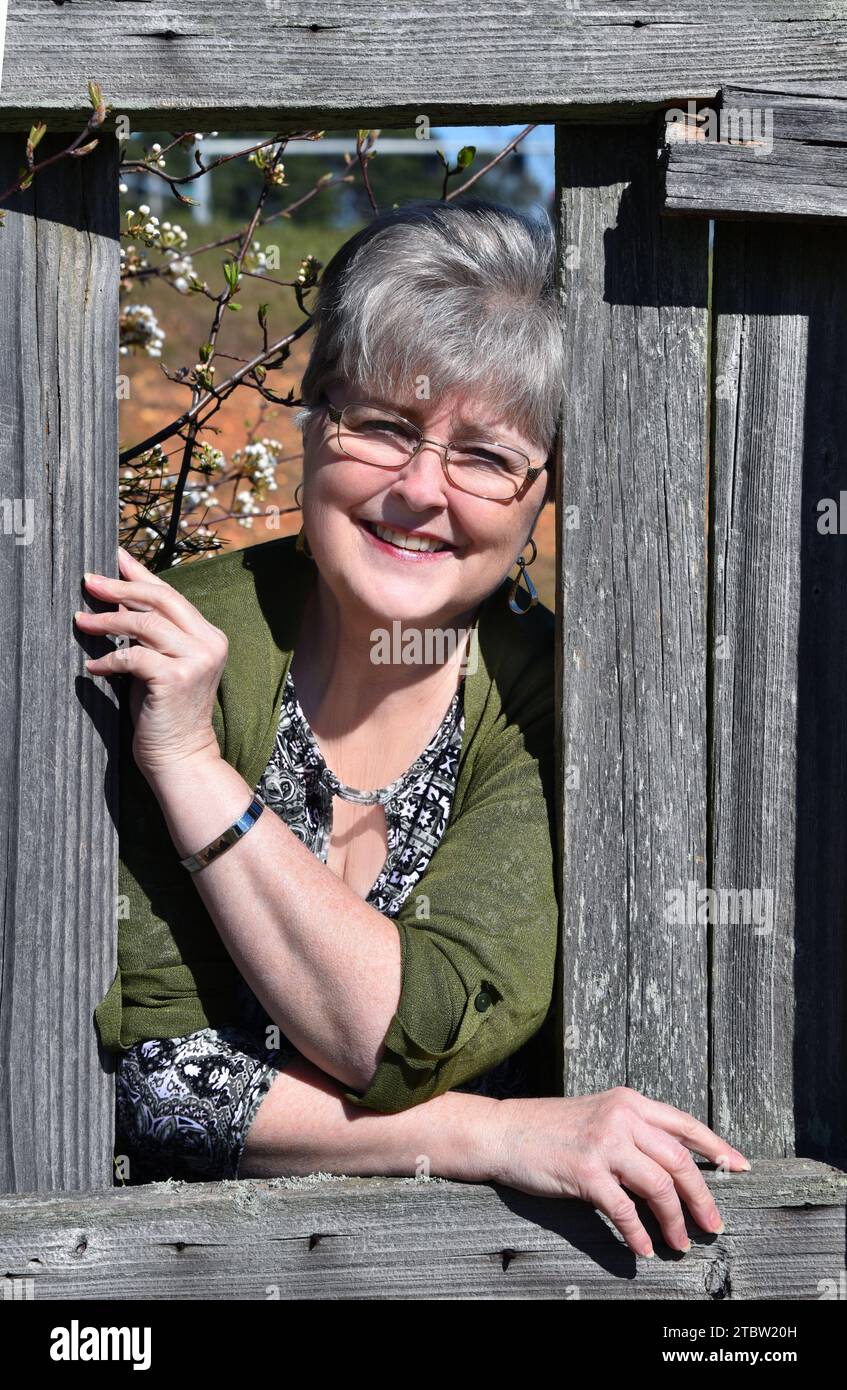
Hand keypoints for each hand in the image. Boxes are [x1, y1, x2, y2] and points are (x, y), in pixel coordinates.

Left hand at [75, 546, 227, 777]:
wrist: (181, 756)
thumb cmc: (166, 712)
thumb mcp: (158, 663)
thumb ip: (148, 633)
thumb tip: (115, 599)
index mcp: (209, 635)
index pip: (170, 594)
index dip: (140, 574)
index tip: (114, 558)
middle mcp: (209, 643)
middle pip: (160, 599)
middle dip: (120, 588)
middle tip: (88, 581)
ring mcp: (196, 660)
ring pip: (145, 624)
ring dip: (107, 622)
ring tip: (80, 621)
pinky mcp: (177, 678)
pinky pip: (134, 657)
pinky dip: (109, 660)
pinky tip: (93, 668)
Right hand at [486, 1086, 749, 1256]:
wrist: (504, 1131)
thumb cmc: (551, 1128)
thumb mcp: (599, 1116)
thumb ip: (634, 1132)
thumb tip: (673, 1167)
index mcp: (629, 1102)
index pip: (685, 1125)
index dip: (717, 1148)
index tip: (741, 1167)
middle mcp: (622, 1117)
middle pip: (679, 1161)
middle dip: (703, 1198)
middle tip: (713, 1226)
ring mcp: (604, 1143)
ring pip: (659, 1187)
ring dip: (674, 1221)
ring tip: (679, 1243)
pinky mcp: (585, 1171)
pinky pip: (624, 1210)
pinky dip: (639, 1234)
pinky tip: (643, 1249)